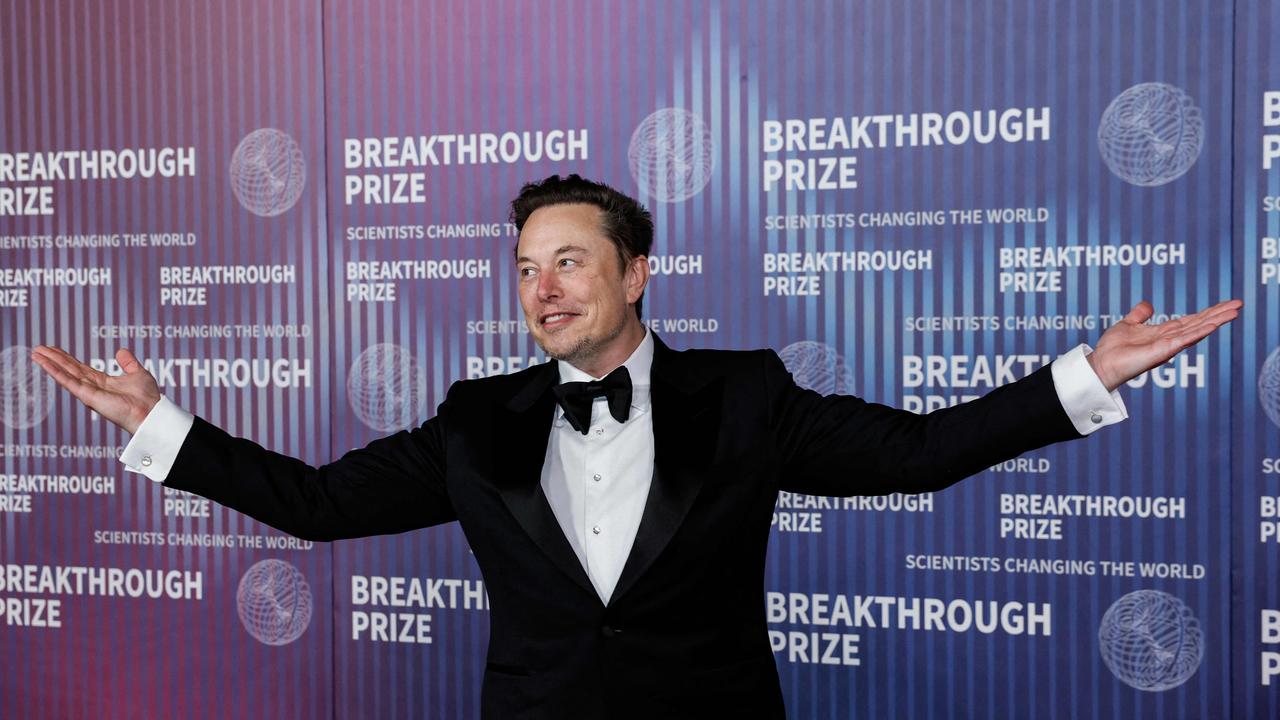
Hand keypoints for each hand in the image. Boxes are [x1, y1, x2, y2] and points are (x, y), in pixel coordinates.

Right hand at [29, 346, 160, 433]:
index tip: (53, 349)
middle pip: (68, 369)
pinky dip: (55, 371)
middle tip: (38, 348)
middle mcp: (92, 387)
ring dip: (49, 363)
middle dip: (53, 358)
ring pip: (64, 374)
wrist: (150, 411)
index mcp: (102, 381)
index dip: (66, 358)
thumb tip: (121, 351)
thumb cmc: (147, 398)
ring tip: (35, 353)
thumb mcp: (137, 374)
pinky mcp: (87, 396)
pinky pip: (67, 381)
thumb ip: (128, 363)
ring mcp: (88, 392)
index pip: (79, 367)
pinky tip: (43, 363)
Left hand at [1086, 299, 1242, 391]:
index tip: (1225, 304)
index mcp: (1163, 333)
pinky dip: (1199, 332)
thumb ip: (1139, 315)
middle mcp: (1170, 339)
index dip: (1208, 312)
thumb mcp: (1127, 324)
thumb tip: (1148, 304)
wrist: (1101, 364)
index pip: (1191, 320)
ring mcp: (1168, 346)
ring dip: (1216, 321)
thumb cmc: (1112, 349)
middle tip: (1239, 304)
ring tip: (1234, 312)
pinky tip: (1213, 325)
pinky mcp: (1163, 351)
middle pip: (1199, 324)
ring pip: (1197, 331)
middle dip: (1219, 314)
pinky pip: (1184, 340)